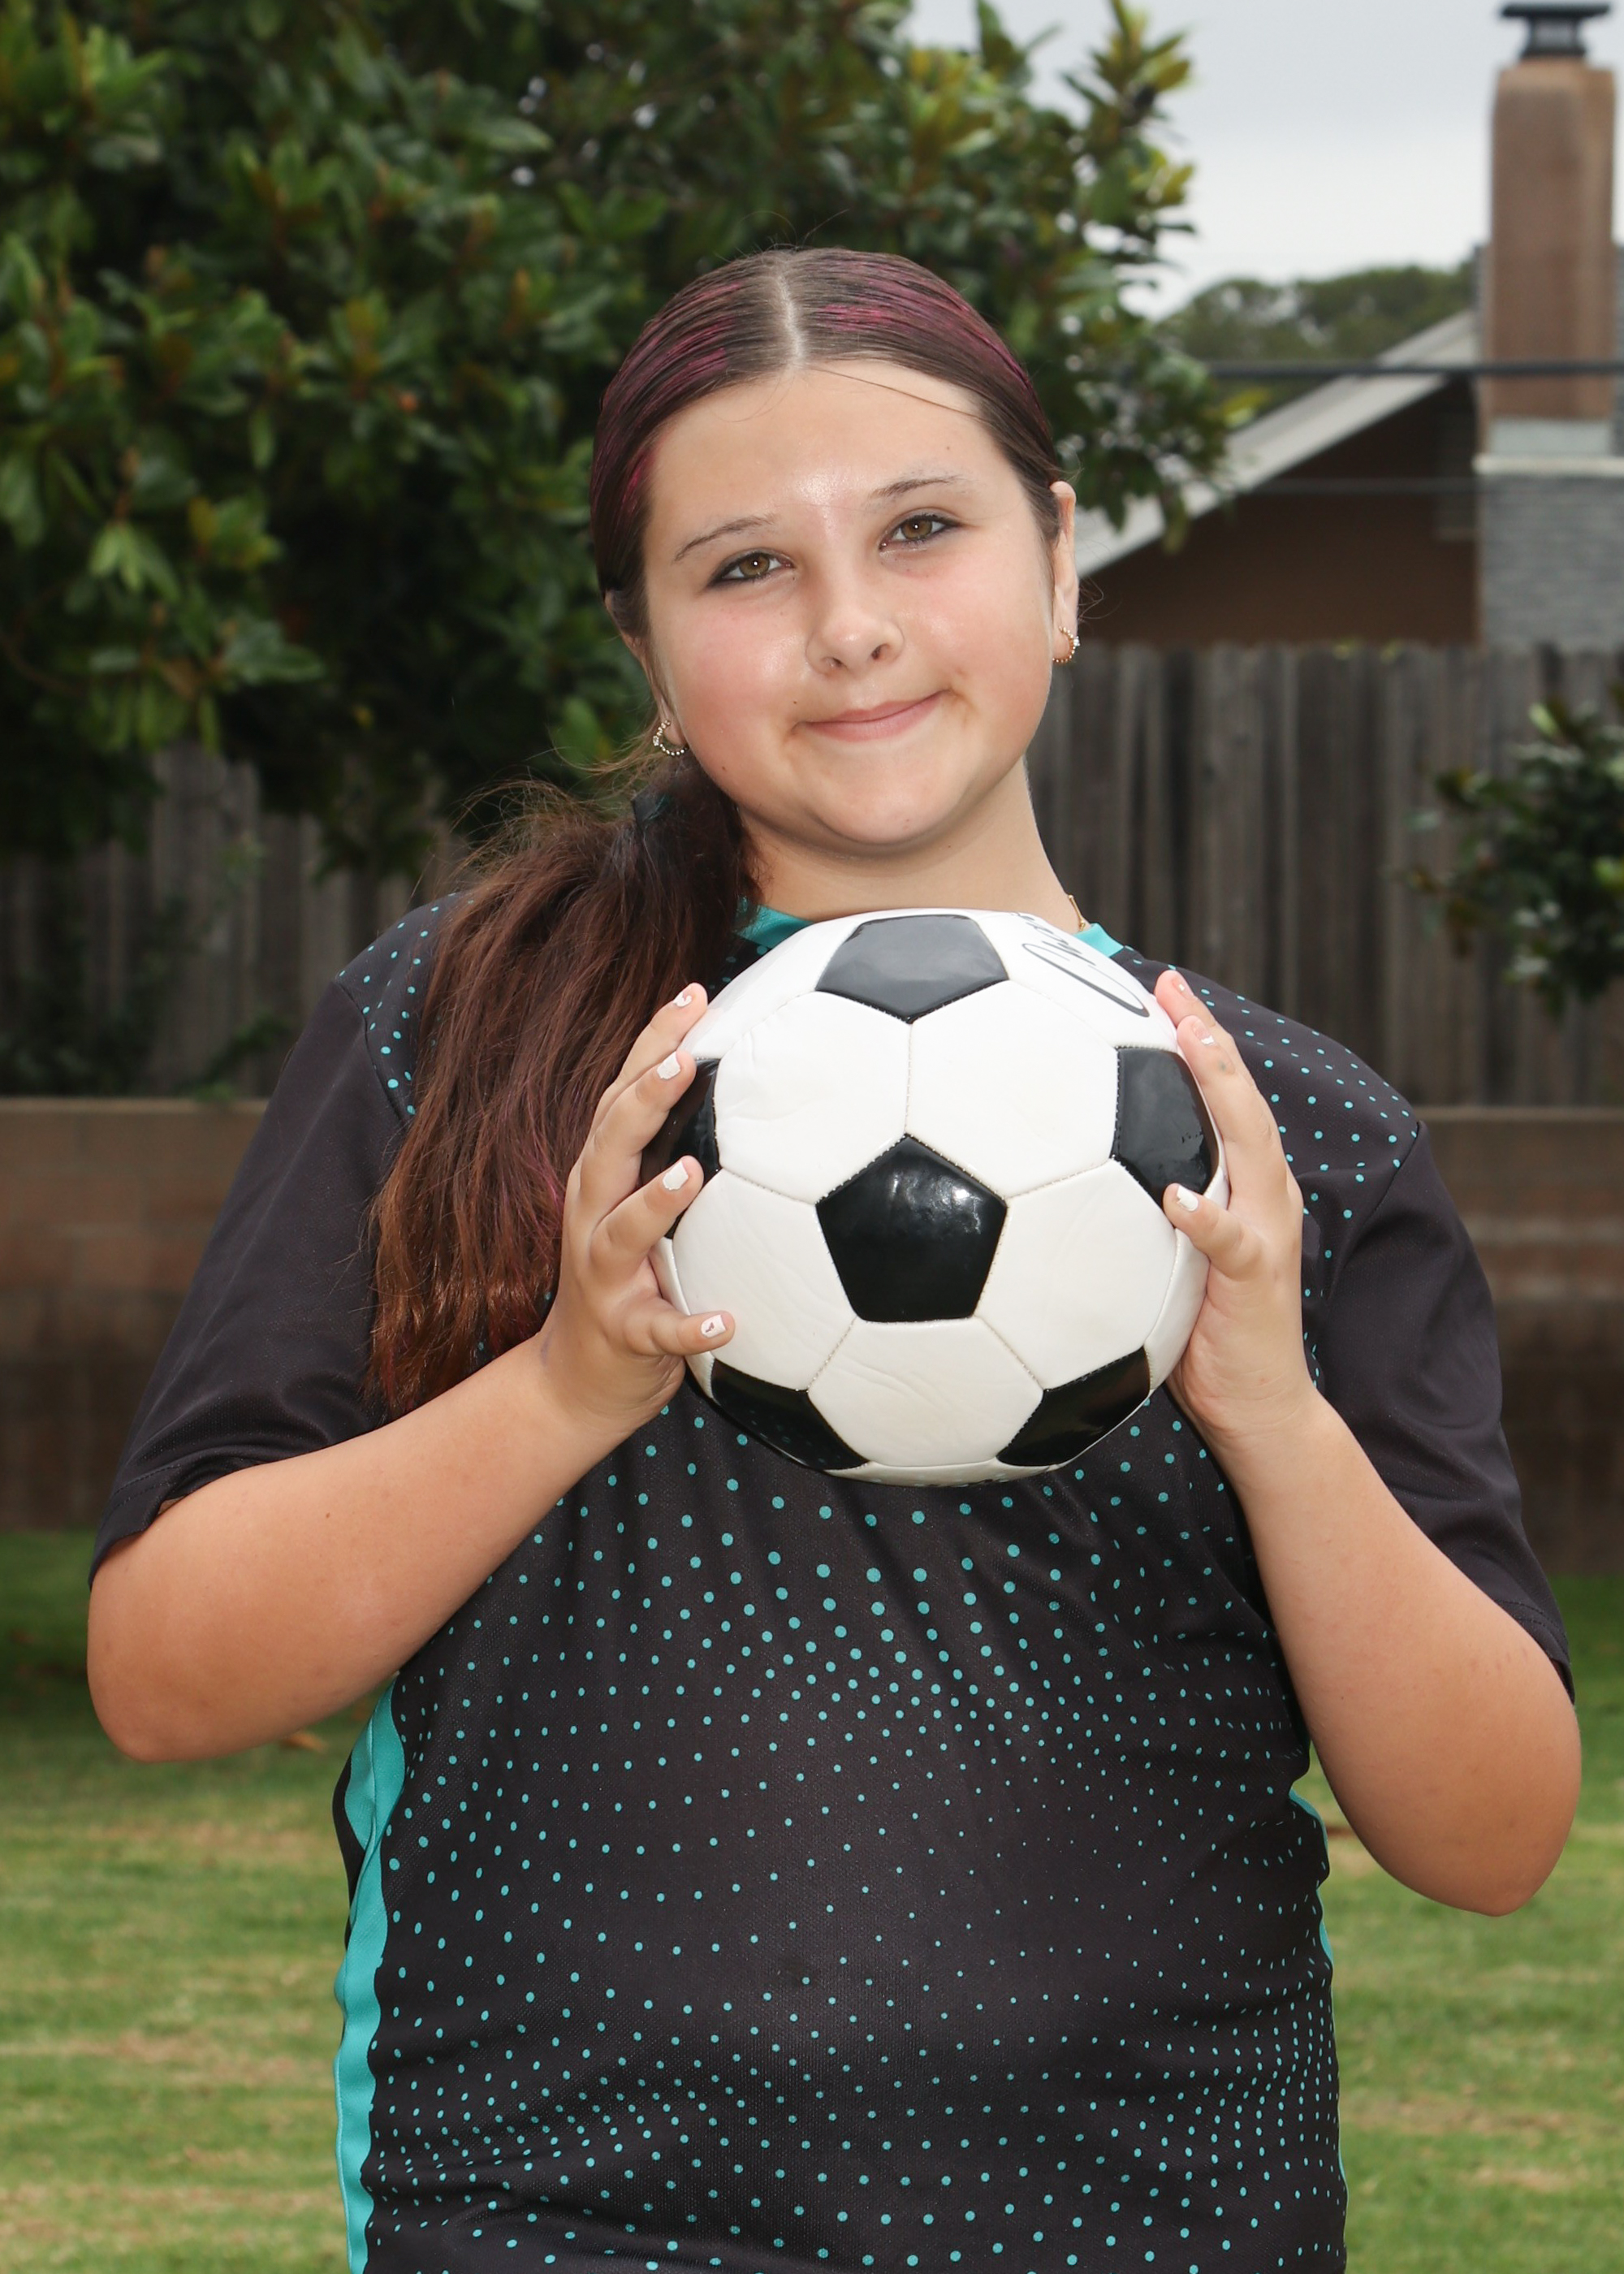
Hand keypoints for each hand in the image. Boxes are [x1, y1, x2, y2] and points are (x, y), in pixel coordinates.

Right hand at [537, 985, 733, 1443]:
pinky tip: (728, 1323)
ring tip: (692, 1175)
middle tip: (683, 1058)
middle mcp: (593, 1215)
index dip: (652, 1041)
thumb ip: (680, 1150)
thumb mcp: (643, 1205)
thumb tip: (751, 1082)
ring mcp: (604, 1274)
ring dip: (655, 1203)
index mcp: (603, 1177)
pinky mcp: (626, 1333)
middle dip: (643, 1098)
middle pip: (610, 1145)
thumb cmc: (635, 1274)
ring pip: (623, 1232)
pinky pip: (659, 1332)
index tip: (694, 993)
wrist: (581, 1378)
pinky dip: (691, 1329)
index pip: (623, 1095)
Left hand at [1152, 969, 1316, 1452]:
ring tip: (1190, 1045)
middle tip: (1172, 989)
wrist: (1256, 1406)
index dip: (1195, 1040)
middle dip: (1208, 1040)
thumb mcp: (1160, 1259)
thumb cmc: (1197, 1334)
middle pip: (1239, 1101)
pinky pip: (1228, 1241)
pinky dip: (1205, 1216)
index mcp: (1240, 1185)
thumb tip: (1054, 1178)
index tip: (1158, 987)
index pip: (1219, 1098)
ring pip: (1250, 1147)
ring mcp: (1264, 1232)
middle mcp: (1261, 1195)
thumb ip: (1131, 1212)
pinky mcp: (1256, 1278)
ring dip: (1221, 1093)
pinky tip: (1175, 1195)